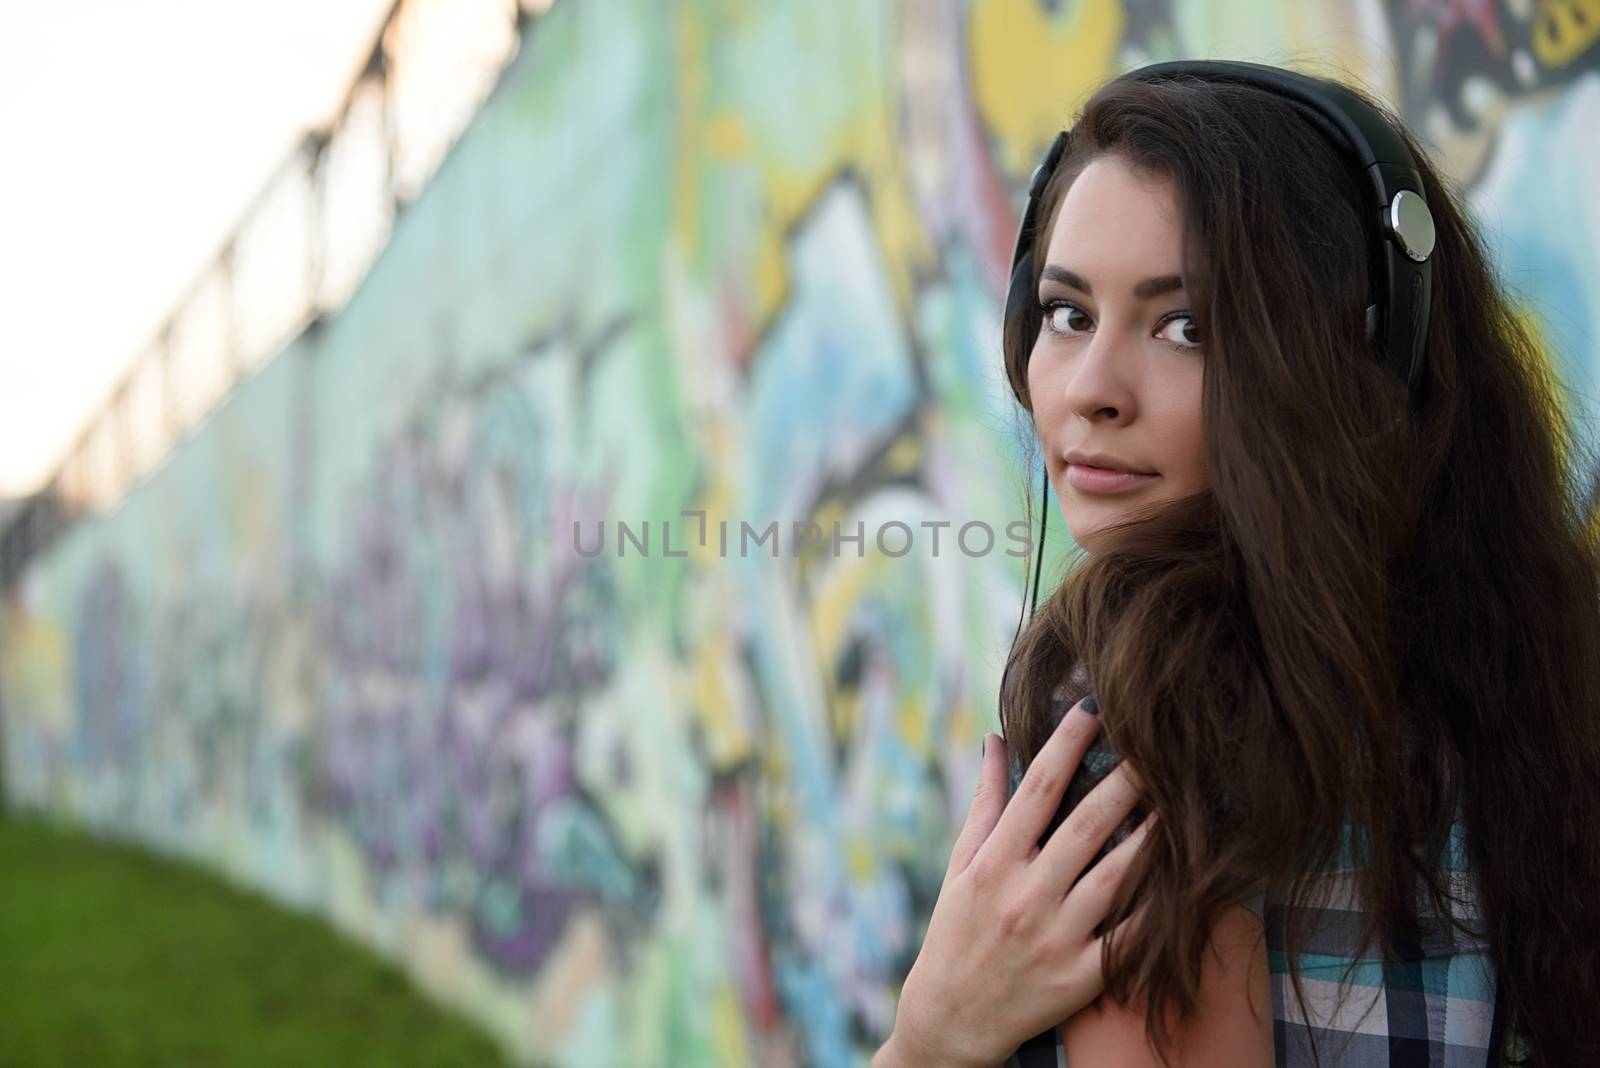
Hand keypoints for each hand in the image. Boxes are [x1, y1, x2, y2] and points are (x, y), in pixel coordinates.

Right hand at [882, 699, 1153, 1067]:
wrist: (951, 1020)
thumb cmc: (956, 932)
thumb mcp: (960, 865)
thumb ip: (985, 803)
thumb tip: (996, 740)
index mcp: (994, 863)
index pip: (1037, 790)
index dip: (1066, 745)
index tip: (1093, 709)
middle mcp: (1025, 896)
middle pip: (1085, 826)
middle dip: (1124, 781)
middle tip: (1157, 744)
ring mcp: (1056, 938)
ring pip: (1115, 877)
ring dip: (1151, 835)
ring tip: (1180, 800)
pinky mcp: (1080, 977)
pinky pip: (1128, 936)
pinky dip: (1156, 905)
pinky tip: (1182, 875)